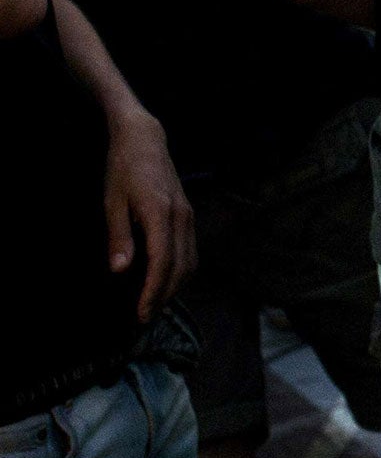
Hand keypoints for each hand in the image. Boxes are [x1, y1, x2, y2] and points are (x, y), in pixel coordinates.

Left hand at [103, 106, 194, 321]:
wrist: (145, 139)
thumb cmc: (123, 169)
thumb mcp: (112, 202)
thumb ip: (119, 236)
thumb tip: (121, 270)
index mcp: (160, 214)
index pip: (162, 262)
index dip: (152, 291)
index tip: (140, 314)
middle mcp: (181, 217)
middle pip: (180, 266)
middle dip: (164, 295)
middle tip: (144, 317)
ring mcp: (188, 215)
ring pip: (190, 260)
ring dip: (175, 286)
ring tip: (154, 303)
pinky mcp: (188, 214)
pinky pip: (190, 249)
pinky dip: (180, 270)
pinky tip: (165, 279)